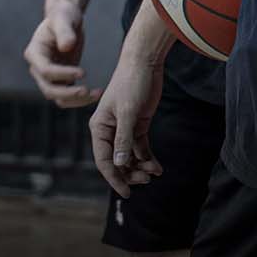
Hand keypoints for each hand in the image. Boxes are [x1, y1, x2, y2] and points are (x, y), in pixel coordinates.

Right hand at [25, 0, 100, 107]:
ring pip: (58, 98)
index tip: (83, 72)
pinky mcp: (60, 80)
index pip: (46, 71)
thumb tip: (66, 47)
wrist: (66, 17)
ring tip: (96, 94)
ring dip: (75, 100)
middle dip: (68, 93)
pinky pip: (67, 96)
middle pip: (49, 89)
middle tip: (87, 90)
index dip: (63, 74)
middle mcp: (37, 68)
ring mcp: (47, 77)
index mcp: (35, 53)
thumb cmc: (63, 14)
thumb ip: (64, 30)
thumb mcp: (64, 17)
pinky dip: (80, 99)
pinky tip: (96, 93)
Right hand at [89, 54, 164, 197]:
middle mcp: (109, 130)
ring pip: (129, 156)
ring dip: (141, 167)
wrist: (145, 62)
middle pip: (117, 161)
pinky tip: (158, 167)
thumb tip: (120, 164)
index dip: (114, 178)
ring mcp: (124, 129)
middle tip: (146, 181)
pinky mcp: (138, 124)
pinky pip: (140, 148)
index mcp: (99, 127)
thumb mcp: (128, 112)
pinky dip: (148, 158)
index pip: (104, 160)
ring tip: (154, 172)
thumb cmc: (131, 83)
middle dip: (130, 173)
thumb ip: (124, 139)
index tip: (126, 193)